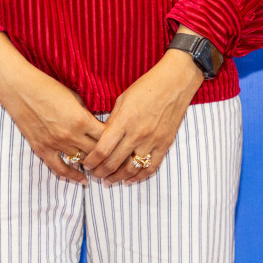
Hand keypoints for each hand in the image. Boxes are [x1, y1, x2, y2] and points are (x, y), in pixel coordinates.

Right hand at [0, 33, 104, 183]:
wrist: (21, 90)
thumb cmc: (49, 88)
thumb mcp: (75, 97)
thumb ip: (87, 115)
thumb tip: (97, 126)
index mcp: (82, 120)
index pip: (106, 137)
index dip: (115, 141)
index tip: (120, 143)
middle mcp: (71, 135)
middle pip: (97, 152)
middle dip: (107, 156)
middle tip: (115, 159)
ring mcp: (56, 144)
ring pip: (81, 162)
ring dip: (92, 165)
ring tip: (103, 169)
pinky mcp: (43, 149)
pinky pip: (59, 168)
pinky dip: (72, 176)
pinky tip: (83, 180)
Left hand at [82, 49, 204, 183]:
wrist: (176, 82)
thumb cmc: (147, 86)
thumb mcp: (123, 99)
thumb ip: (113, 121)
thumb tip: (102, 139)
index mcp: (124, 120)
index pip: (103, 149)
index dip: (92, 161)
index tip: (86, 165)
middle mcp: (137, 134)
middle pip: (114, 163)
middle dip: (101, 172)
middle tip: (95, 175)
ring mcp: (152, 141)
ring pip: (131, 169)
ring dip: (117, 178)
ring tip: (109, 181)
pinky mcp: (165, 144)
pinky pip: (151, 167)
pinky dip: (139, 177)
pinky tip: (129, 180)